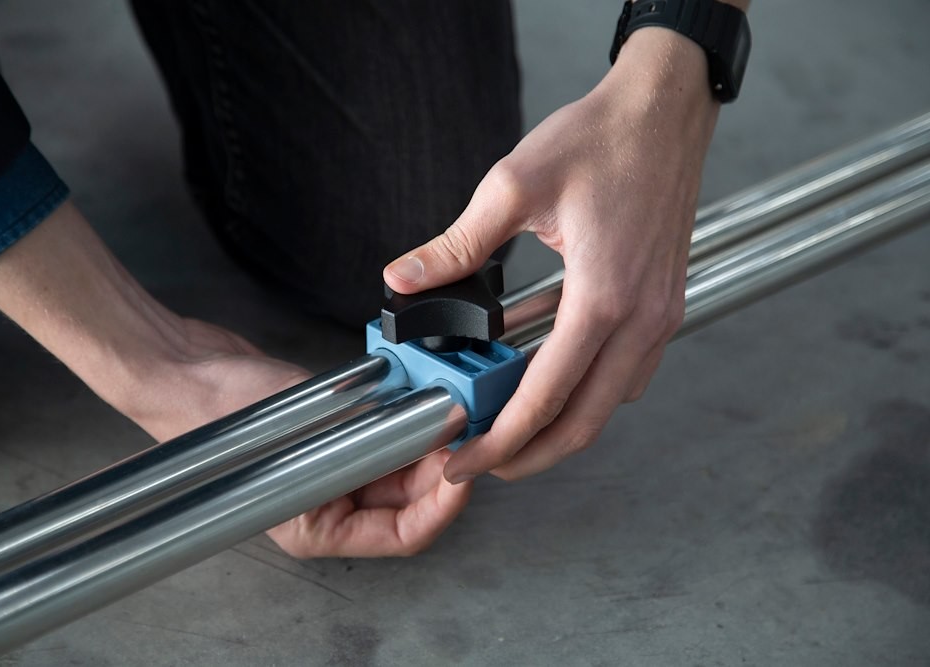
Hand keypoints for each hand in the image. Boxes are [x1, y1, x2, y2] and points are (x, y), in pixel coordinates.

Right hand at [0, 201, 470, 558]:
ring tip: (444, 403)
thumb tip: (431, 433)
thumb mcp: (303, 438)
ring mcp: (334, 464)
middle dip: (442, 462)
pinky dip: (402, 411)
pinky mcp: (336, 429)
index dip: (444, 504)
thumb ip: (370, 444)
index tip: (464, 467)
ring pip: (402, 460)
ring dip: (426, 434)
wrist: (184, 369)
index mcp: (319, 528)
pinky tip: (416, 389)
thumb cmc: (218, 416)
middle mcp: (332, 502)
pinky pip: (383, 428)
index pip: (405, 534)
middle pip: (411, 496)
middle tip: (463, 424)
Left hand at [384, 29, 719, 481]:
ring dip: (562, 427)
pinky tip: (552, 377)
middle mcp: (641, 318)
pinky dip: (588, 391)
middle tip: (483, 463)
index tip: (465, 460)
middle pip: (586, 422)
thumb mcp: (514, 185)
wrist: (665, 109)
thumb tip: (406, 279)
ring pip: (610, 403)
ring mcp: (661, 315)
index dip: (500, 440)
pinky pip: (627, 373)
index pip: (546, 398)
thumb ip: (457, 245)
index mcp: (604, 296)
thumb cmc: (602, 138)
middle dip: (531, 455)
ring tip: (510, 428)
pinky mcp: (664, 305)